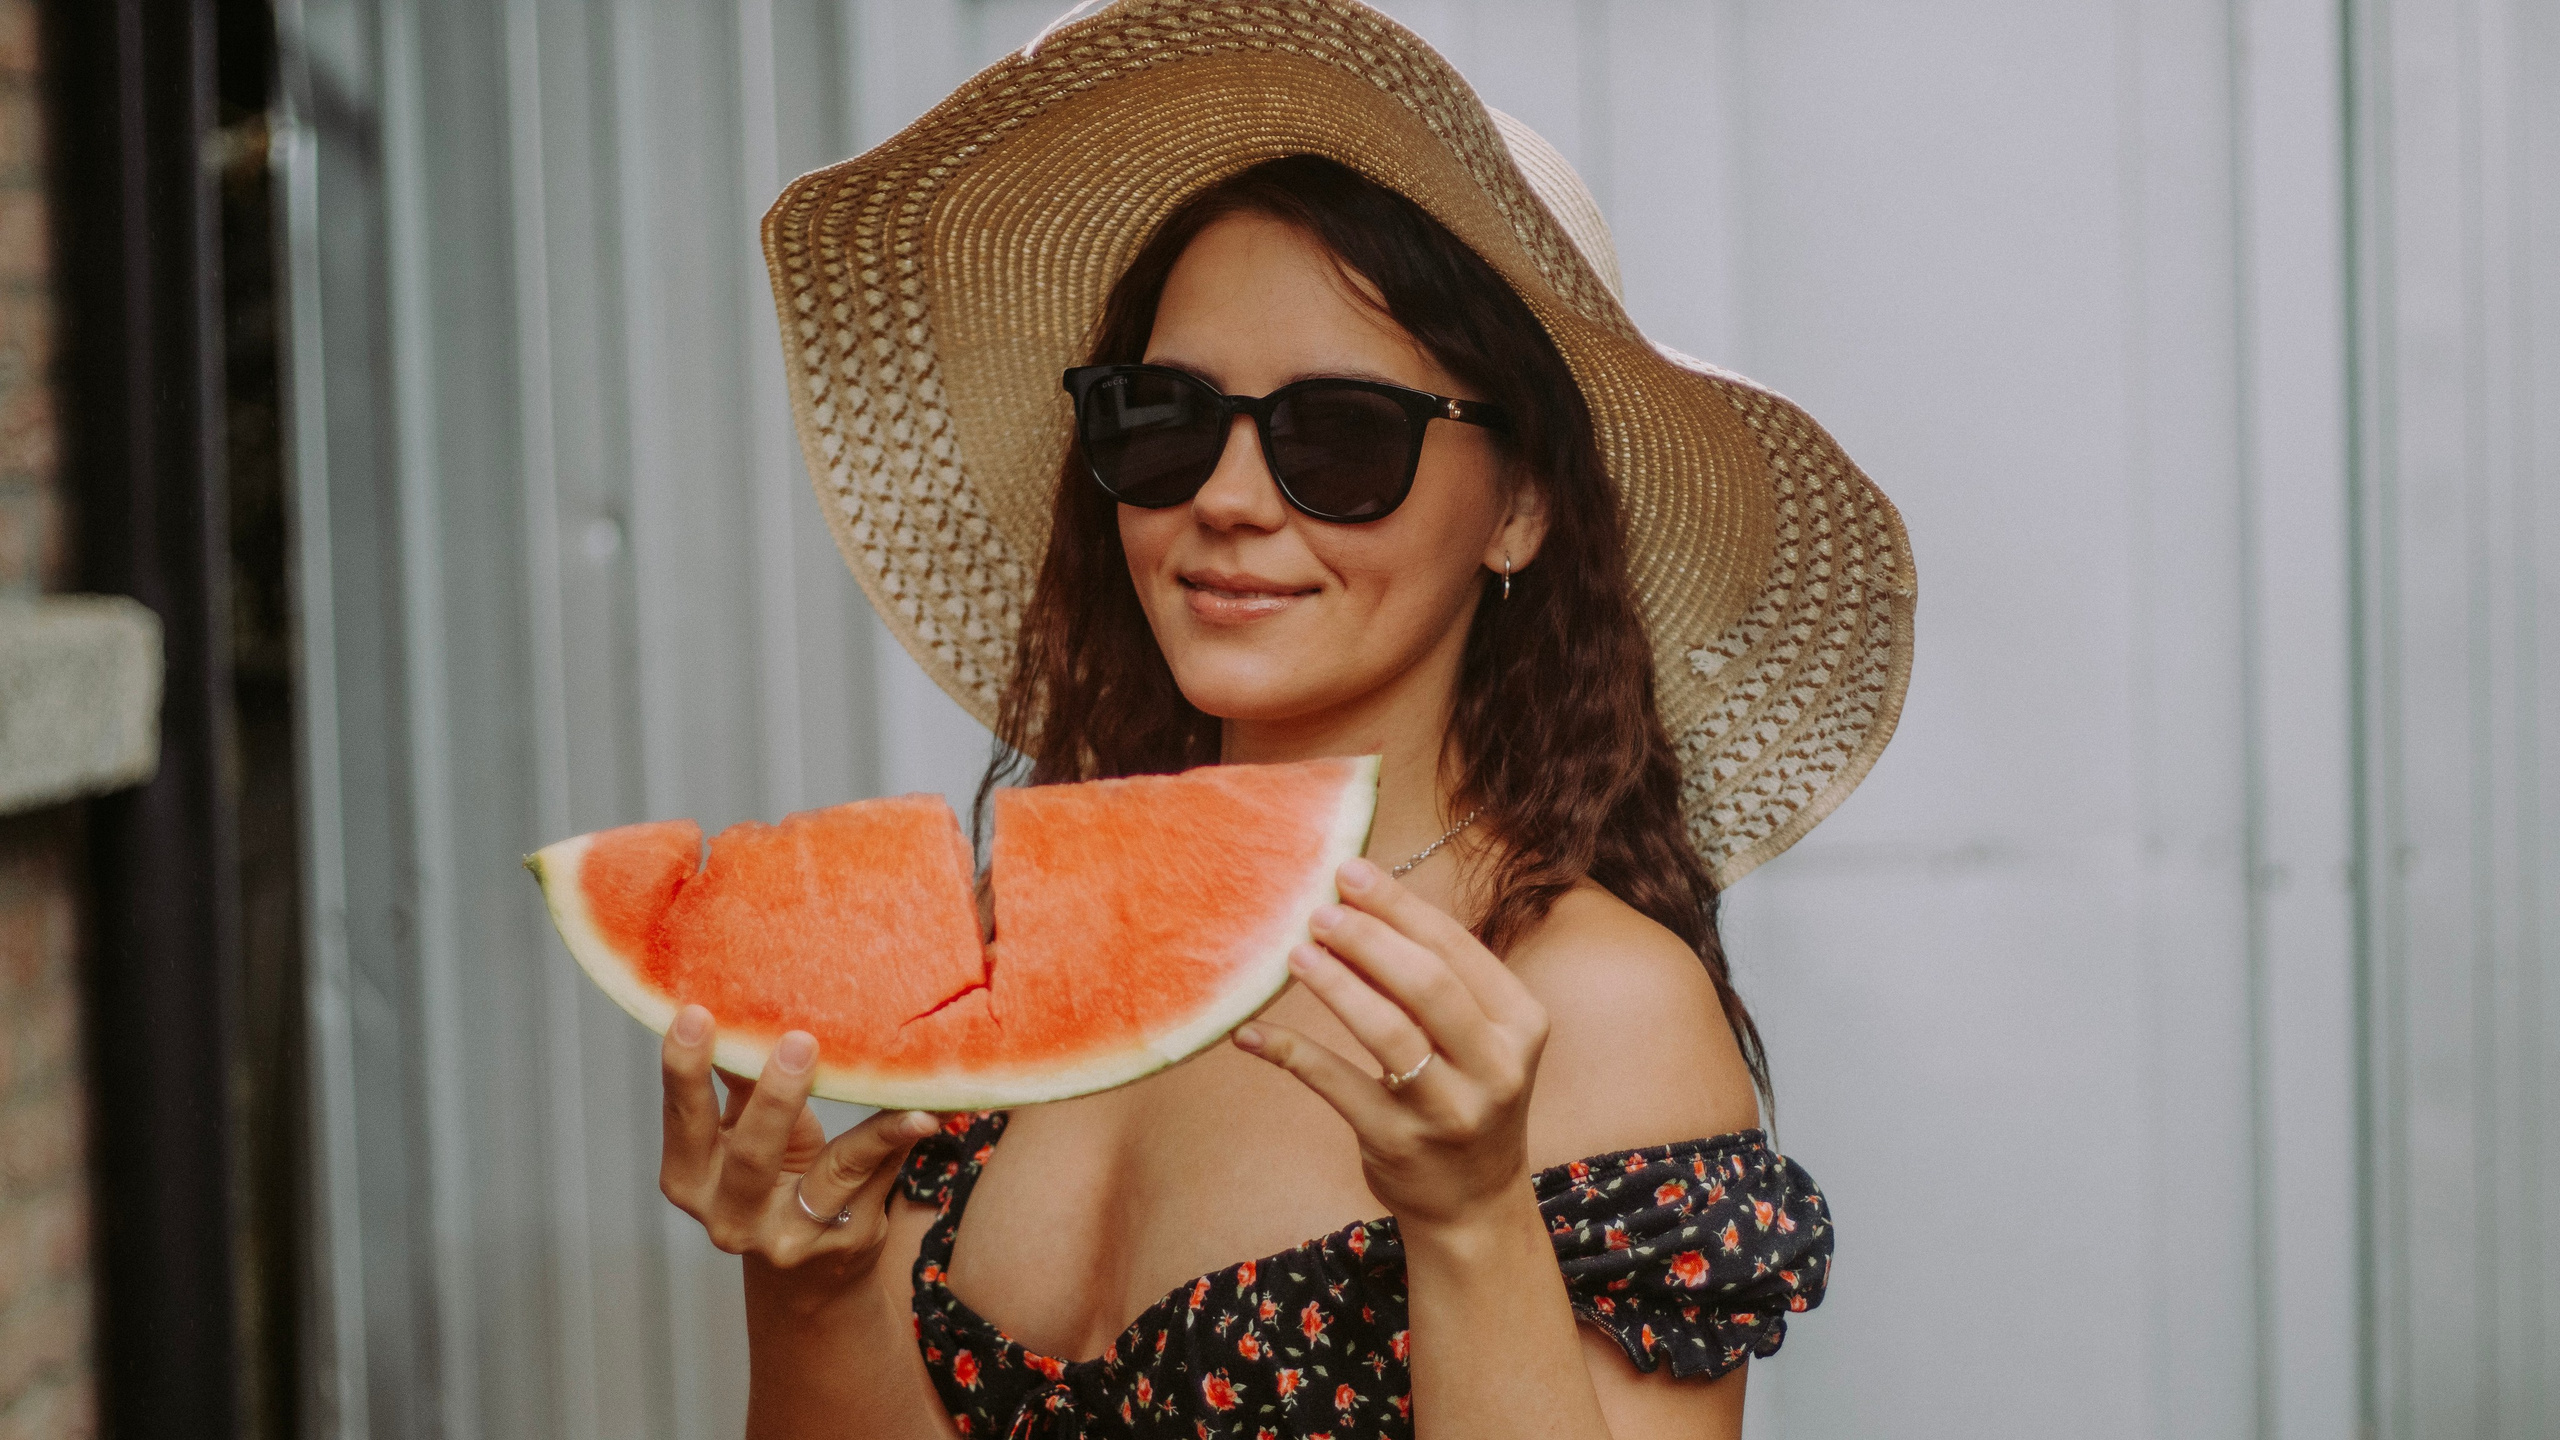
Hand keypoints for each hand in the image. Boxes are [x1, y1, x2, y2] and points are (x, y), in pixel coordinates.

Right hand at [660, 1005, 937, 1281]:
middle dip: (774, 1100)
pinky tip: (926, 1114)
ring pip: (829, 1175)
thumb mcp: (745, 1129)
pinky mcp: (847, 1236)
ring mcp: (792, 1235)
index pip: (683, 1119)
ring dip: (863, 1129)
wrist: (810, 1268)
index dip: (684, 1070)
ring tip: (887, 1088)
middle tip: (799, 1042)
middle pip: (751, 1157)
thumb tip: (750, 1011)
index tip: (695, 1014)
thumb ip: (743, 1083)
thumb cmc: (771, 1173)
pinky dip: (899, 1139)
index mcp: (690, 1179)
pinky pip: (877, 1174)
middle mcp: (732, 1217)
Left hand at [1233, 858, 1551, 1231]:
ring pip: (1388, 1032)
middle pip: (1427, 983)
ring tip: (1296, 953)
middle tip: (1319, 909)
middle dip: (1368, 937)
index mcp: (1521, 1023)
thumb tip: (1356, 908)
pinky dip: (1290, 1053)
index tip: (1350, 871)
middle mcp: (1495, 1066)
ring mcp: (1449, 1109)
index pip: (1456, 948)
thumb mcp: (1474, 1038)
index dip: (1398, 905)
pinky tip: (1251, 1033)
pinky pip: (1337, 1086)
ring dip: (1336, 985)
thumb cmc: (1465, 1095)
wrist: (1474, 1203)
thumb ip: (1432, 981)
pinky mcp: (1398, 1143)